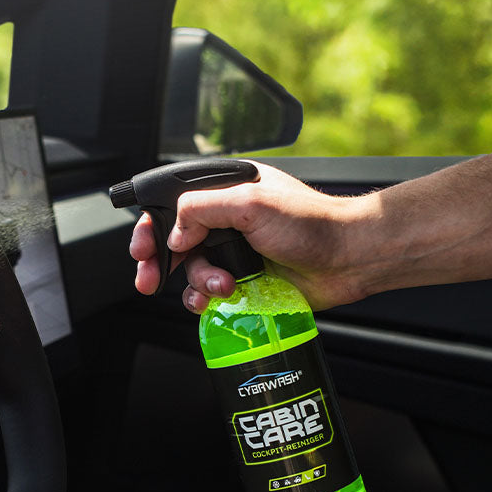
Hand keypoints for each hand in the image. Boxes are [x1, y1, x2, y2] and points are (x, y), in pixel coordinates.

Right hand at [128, 162, 374, 312]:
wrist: (349, 258)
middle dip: (160, 262)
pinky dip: (207, 300)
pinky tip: (220, 300)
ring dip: (198, 282)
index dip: (152, 226)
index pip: (174, 204)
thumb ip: (202, 209)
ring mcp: (235, 252)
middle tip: (149, 281)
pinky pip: (210, 293)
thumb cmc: (311, 223)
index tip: (142, 249)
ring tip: (222, 287)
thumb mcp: (250, 203)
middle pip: (175, 241)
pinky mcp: (245, 280)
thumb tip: (174, 233)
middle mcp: (227, 220)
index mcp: (226, 190)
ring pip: (192, 271)